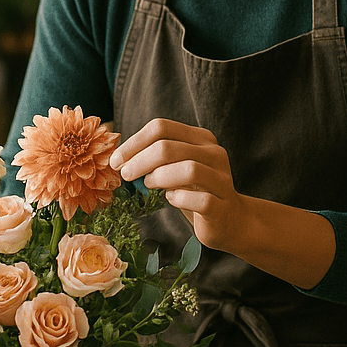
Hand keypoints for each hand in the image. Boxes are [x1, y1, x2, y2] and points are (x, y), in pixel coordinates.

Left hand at [109, 118, 246, 251]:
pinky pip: (199, 200)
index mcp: (201, 138)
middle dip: (139, 161)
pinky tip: (171, 200)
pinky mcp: (222, 206)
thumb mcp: (175, 169)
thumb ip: (156, 159)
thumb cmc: (195, 192)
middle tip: (124, 175)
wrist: (230, 220)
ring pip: (188, 170)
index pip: (161, 127)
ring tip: (148, 185)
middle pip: (169, 147)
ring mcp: (221, 179)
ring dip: (159, 177)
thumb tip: (120, 158)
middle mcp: (214, 153)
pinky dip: (178, 199)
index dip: (134, 142)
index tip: (116, 160)